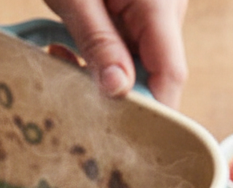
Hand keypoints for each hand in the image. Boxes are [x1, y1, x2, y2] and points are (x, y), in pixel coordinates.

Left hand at [45, 0, 187, 108]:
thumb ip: (98, 42)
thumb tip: (118, 90)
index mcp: (160, 4)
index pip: (170, 75)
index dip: (149, 109)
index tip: (115, 130)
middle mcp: (167, 11)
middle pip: (156, 76)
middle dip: (116, 95)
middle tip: (73, 91)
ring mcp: (156, 12)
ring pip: (140, 67)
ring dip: (102, 78)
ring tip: (62, 61)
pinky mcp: (139, 12)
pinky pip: (128, 50)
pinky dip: (100, 60)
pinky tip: (67, 51)